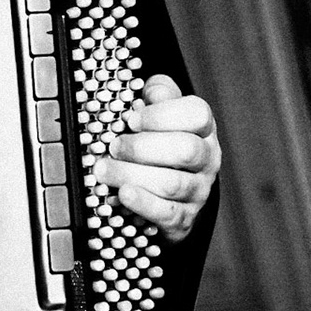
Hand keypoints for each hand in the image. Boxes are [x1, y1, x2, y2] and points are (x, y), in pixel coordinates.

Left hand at [92, 74, 219, 242]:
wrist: (167, 195)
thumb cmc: (158, 145)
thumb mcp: (158, 115)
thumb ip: (157, 96)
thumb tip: (153, 91)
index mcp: (202, 128)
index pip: (198, 114)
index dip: (162, 114)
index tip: (131, 119)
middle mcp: (207, 159)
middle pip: (186, 150)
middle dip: (142, 147)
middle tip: (113, 146)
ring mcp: (199, 191)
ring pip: (173, 184)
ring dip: (132, 174)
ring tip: (103, 170)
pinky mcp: (184, 219)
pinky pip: (168, 213)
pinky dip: (143, 203)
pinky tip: (123, 194)